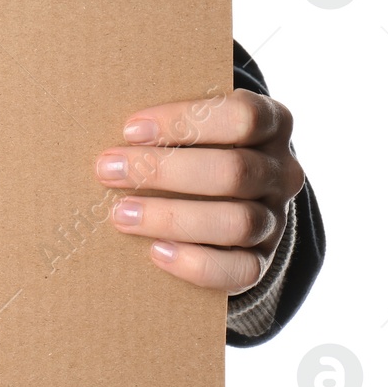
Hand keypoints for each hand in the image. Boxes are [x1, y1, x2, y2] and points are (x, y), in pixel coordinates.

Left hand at [94, 90, 303, 293]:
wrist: (229, 198)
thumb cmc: (195, 148)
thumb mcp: (193, 125)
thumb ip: (166, 122)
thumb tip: (105, 128)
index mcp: (272, 125)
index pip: (243, 116)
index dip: (184, 122)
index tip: (129, 130)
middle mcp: (282, 172)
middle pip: (234, 171)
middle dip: (164, 171)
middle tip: (108, 170)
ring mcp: (275, 219)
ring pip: (237, 222)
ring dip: (172, 217)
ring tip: (121, 214)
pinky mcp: (262, 260)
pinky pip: (240, 270)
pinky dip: (196, 264)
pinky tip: (155, 252)